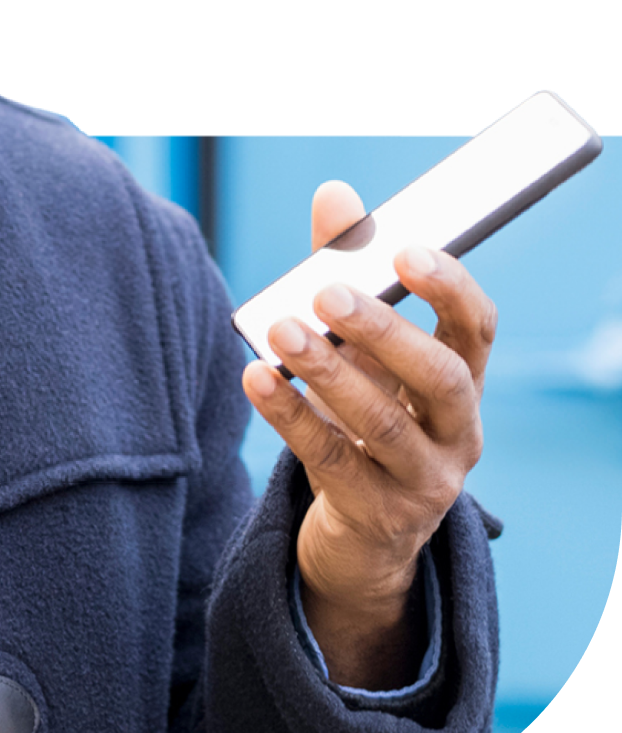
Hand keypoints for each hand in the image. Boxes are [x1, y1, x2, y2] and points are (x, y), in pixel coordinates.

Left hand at [242, 181, 497, 686]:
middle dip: (383, 332)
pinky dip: (290, 414)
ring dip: (327, 372)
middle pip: (437, 379)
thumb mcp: (363, 352)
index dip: (449, 289)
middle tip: (328, 295)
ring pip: (380, 425)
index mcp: (461, 382)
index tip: (405, 253)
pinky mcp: (374, 515)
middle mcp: (456, 433)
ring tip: (281, 331)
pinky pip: (330, 460)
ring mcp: (421, 481)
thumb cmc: (364, 416)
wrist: (362, 536)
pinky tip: (255, 378)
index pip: (477, 329)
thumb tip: (335, 196)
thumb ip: (347, 274)